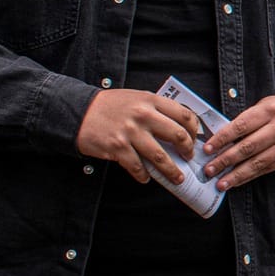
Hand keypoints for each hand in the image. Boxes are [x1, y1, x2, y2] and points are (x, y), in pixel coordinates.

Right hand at [78, 90, 202, 184]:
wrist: (80, 111)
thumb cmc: (110, 106)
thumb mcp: (136, 98)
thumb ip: (156, 109)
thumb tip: (179, 127)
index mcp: (150, 100)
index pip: (183, 114)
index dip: (194, 129)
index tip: (195, 138)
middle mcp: (143, 115)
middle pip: (177, 135)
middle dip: (187, 150)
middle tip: (189, 157)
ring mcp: (130, 132)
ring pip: (160, 156)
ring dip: (172, 170)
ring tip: (177, 177)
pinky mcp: (117, 148)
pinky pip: (137, 167)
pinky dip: (143, 175)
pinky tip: (146, 177)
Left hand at [203, 91, 274, 190]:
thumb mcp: (264, 106)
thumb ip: (245, 121)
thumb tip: (219, 141)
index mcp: (269, 111)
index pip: (241, 126)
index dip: (222, 139)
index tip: (207, 149)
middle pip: (247, 147)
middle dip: (225, 160)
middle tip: (209, 169)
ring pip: (257, 163)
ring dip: (236, 175)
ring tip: (220, 183)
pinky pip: (265, 169)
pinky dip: (249, 177)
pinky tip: (236, 181)